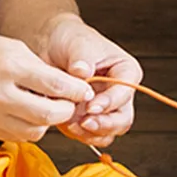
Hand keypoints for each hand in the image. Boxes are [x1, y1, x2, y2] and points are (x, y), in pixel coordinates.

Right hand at [0, 29, 95, 141]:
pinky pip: (17, 136)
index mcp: (9, 66)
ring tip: (47, 107)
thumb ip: (37, 68)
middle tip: (71, 103)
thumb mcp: (9, 46)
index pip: (55, 85)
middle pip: (48, 115)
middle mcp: (0, 93)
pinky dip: (29, 127)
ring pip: (34, 131)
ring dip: (47, 122)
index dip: (76, 90)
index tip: (85, 90)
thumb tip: (65, 85)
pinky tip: (28, 114)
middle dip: (66, 110)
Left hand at [40, 15, 142, 145]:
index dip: (110, 102)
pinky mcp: (87, 118)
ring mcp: (104, 108)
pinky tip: (66, 125)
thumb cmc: (71, 40)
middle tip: (85, 123)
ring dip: (91, 134)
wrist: (51, 47)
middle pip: (122, 119)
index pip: (126, 92)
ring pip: (109, 132)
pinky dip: (79, 135)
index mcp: (125, 72)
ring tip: (72, 125)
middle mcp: (118, 93)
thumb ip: (82, 59)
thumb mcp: (78, 44)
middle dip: (104, 125)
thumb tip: (82, 72)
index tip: (91, 106)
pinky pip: (90, 136)